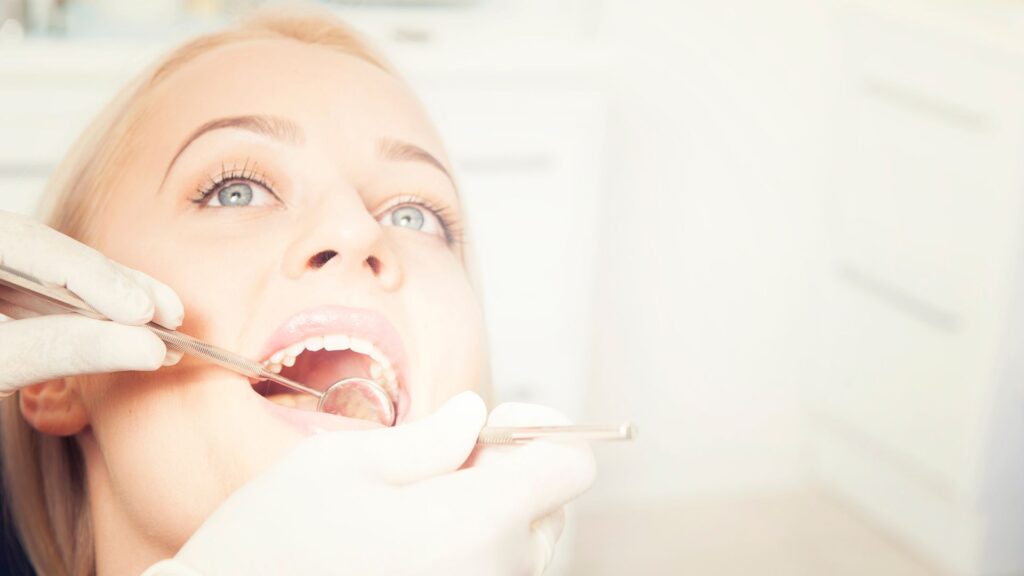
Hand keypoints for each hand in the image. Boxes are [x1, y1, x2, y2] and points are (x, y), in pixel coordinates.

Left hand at [0, 210, 183, 395]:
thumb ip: (60, 351)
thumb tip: (146, 347)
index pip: (34, 247)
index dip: (95, 279)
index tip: (144, 312)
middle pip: (52, 250)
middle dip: (115, 287)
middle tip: (168, 317)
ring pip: (57, 267)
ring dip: (112, 299)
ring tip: (161, 324)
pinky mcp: (3, 285)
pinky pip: (49, 286)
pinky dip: (89, 310)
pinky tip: (129, 325)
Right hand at [160, 393, 594, 575]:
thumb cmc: (271, 545)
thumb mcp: (340, 466)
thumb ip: (426, 439)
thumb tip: (474, 416)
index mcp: (472, 523)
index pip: (571, 468)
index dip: (544, 431)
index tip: (498, 423)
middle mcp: (492, 575)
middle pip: (546, 507)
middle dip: (505, 472)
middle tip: (435, 462)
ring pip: (518, 545)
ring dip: (483, 514)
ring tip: (408, 509)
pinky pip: (488, 575)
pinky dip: (465, 549)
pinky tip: (406, 545)